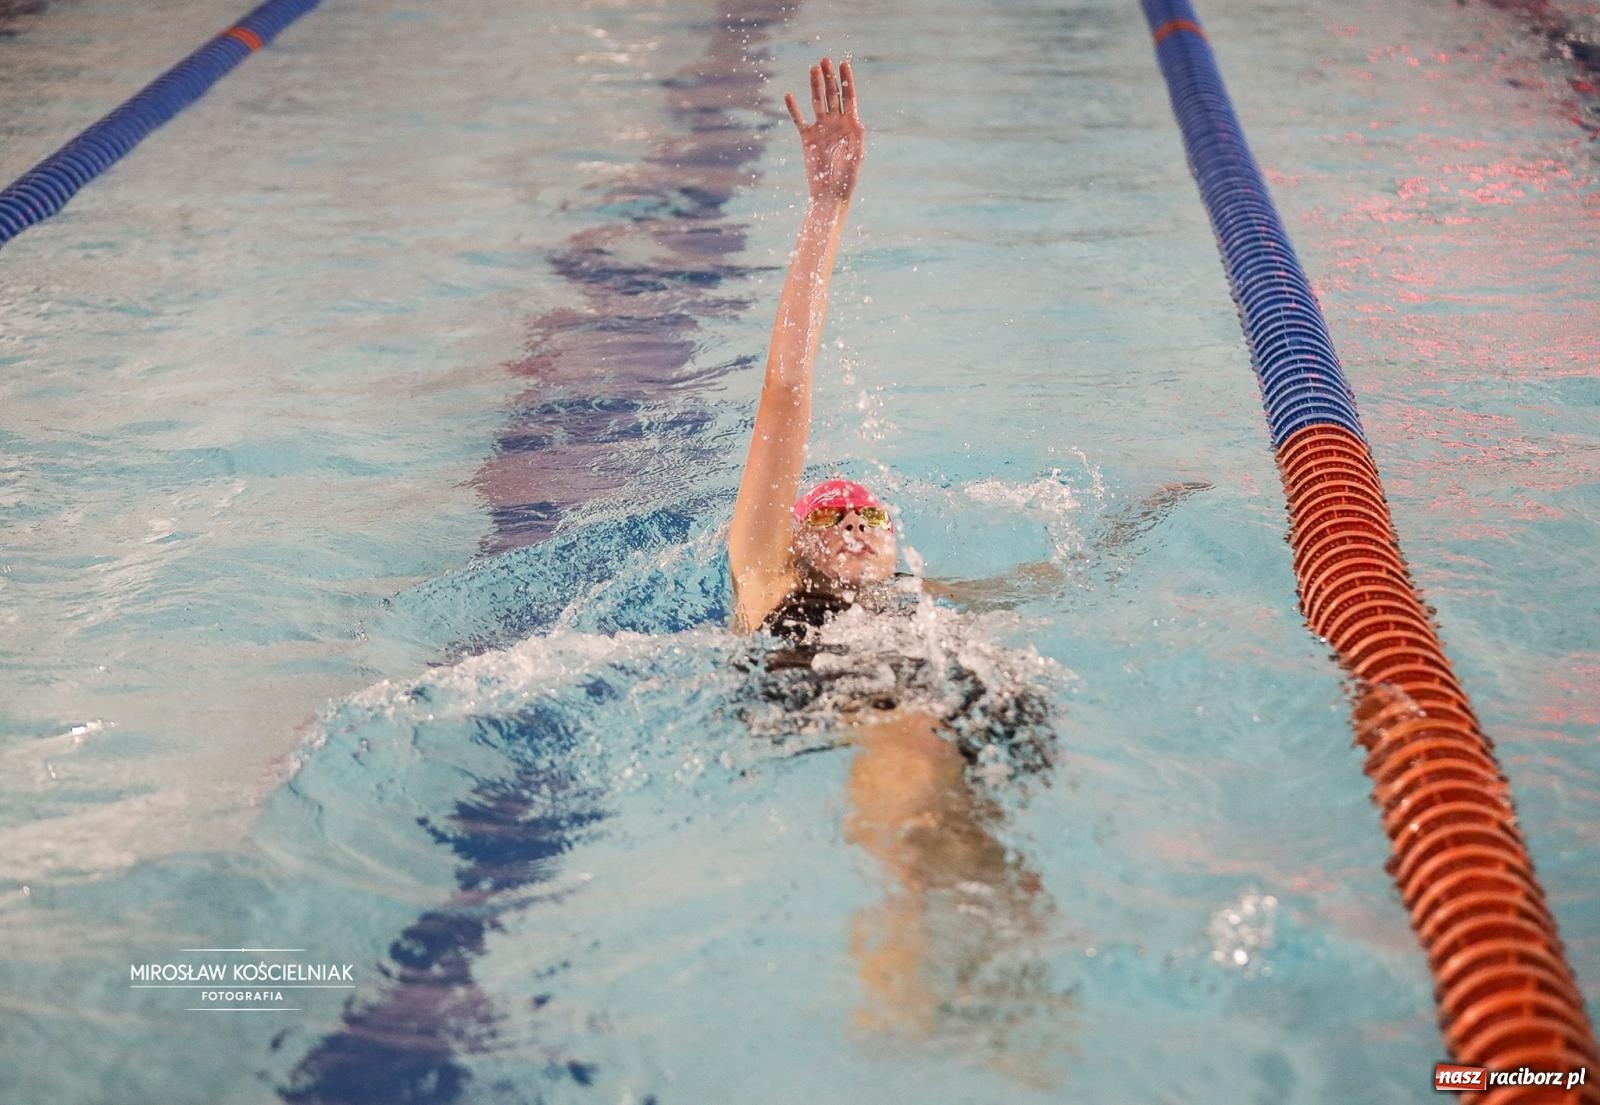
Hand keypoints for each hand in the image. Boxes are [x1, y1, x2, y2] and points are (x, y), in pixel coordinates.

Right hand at [784, 57, 864, 203]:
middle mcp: (836, 123)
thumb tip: (854, 118)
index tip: (843, 63)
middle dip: (830, 77)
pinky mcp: (807, 138)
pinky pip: (799, 120)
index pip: (849, 97)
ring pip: (817, 102)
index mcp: (851, 125)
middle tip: (825, 60)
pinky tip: (789, 95)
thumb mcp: (857, 154)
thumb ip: (856, 135)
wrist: (830, 193)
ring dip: (815, 85)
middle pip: (833, 95)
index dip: (847, 80)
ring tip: (813, 68)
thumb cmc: (847, 177)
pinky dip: (794, 108)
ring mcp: (821, 129)